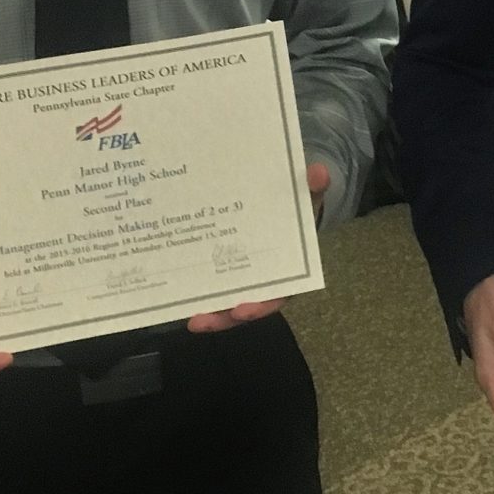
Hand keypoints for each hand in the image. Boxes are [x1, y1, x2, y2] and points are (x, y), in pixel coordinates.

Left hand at [188, 162, 328, 330]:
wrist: (284, 202)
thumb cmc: (297, 206)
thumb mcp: (308, 196)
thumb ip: (313, 187)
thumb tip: (318, 172)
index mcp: (287, 270)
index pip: (277, 294)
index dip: (261, 305)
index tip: (243, 309)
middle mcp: (263, 280)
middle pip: (245, 307)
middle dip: (224, 317)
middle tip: (201, 320)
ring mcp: (241, 277)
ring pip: (225, 303)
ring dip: (208, 314)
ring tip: (189, 318)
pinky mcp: (222, 269)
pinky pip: (210, 286)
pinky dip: (196, 293)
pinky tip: (176, 295)